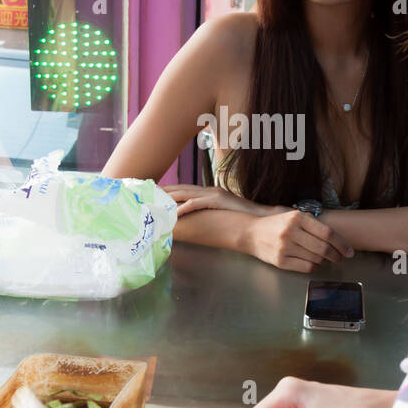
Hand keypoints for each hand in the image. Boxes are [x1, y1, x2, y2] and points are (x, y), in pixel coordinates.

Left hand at [163, 184, 278, 217]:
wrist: (261, 216)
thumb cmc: (241, 218)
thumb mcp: (221, 213)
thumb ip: (209, 212)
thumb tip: (195, 219)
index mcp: (208, 193)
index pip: (183, 190)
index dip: (167, 190)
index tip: (152, 193)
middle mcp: (208, 191)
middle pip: (180, 188)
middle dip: (162, 191)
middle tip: (146, 193)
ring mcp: (213, 194)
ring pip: (185, 193)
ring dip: (168, 197)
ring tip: (154, 201)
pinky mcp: (218, 200)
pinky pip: (196, 203)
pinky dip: (183, 207)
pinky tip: (174, 212)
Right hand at [242, 210, 352, 271]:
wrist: (251, 233)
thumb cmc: (276, 225)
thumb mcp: (293, 216)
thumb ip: (313, 224)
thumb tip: (338, 239)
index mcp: (297, 218)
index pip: (327, 233)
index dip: (342, 244)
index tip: (349, 251)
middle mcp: (291, 231)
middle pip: (323, 248)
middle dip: (336, 255)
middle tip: (340, 258)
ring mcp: (285, 247)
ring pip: (316, 259)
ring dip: (324, 261)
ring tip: (325, 258)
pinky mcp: (280, 261)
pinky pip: (306, 267)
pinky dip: (314, 266)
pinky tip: (314, 263)